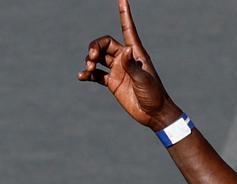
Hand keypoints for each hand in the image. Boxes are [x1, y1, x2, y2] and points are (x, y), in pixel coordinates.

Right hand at [77, 0, 181, 129]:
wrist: (154, 114)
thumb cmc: (154, 95)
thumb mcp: (144, 80)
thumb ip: (132, 65)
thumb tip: (124, 50)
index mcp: (136, 53)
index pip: (128, 29)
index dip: (124, 14)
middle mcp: (125, 59)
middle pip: (105, 44)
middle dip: (95, 47)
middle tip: (91, 57)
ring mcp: (118, 70)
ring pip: (98, 58)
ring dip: (89, 60)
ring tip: (88, 68)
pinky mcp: (113, 82)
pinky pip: (96, 74)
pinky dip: (88, 74)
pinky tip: (82, 76)